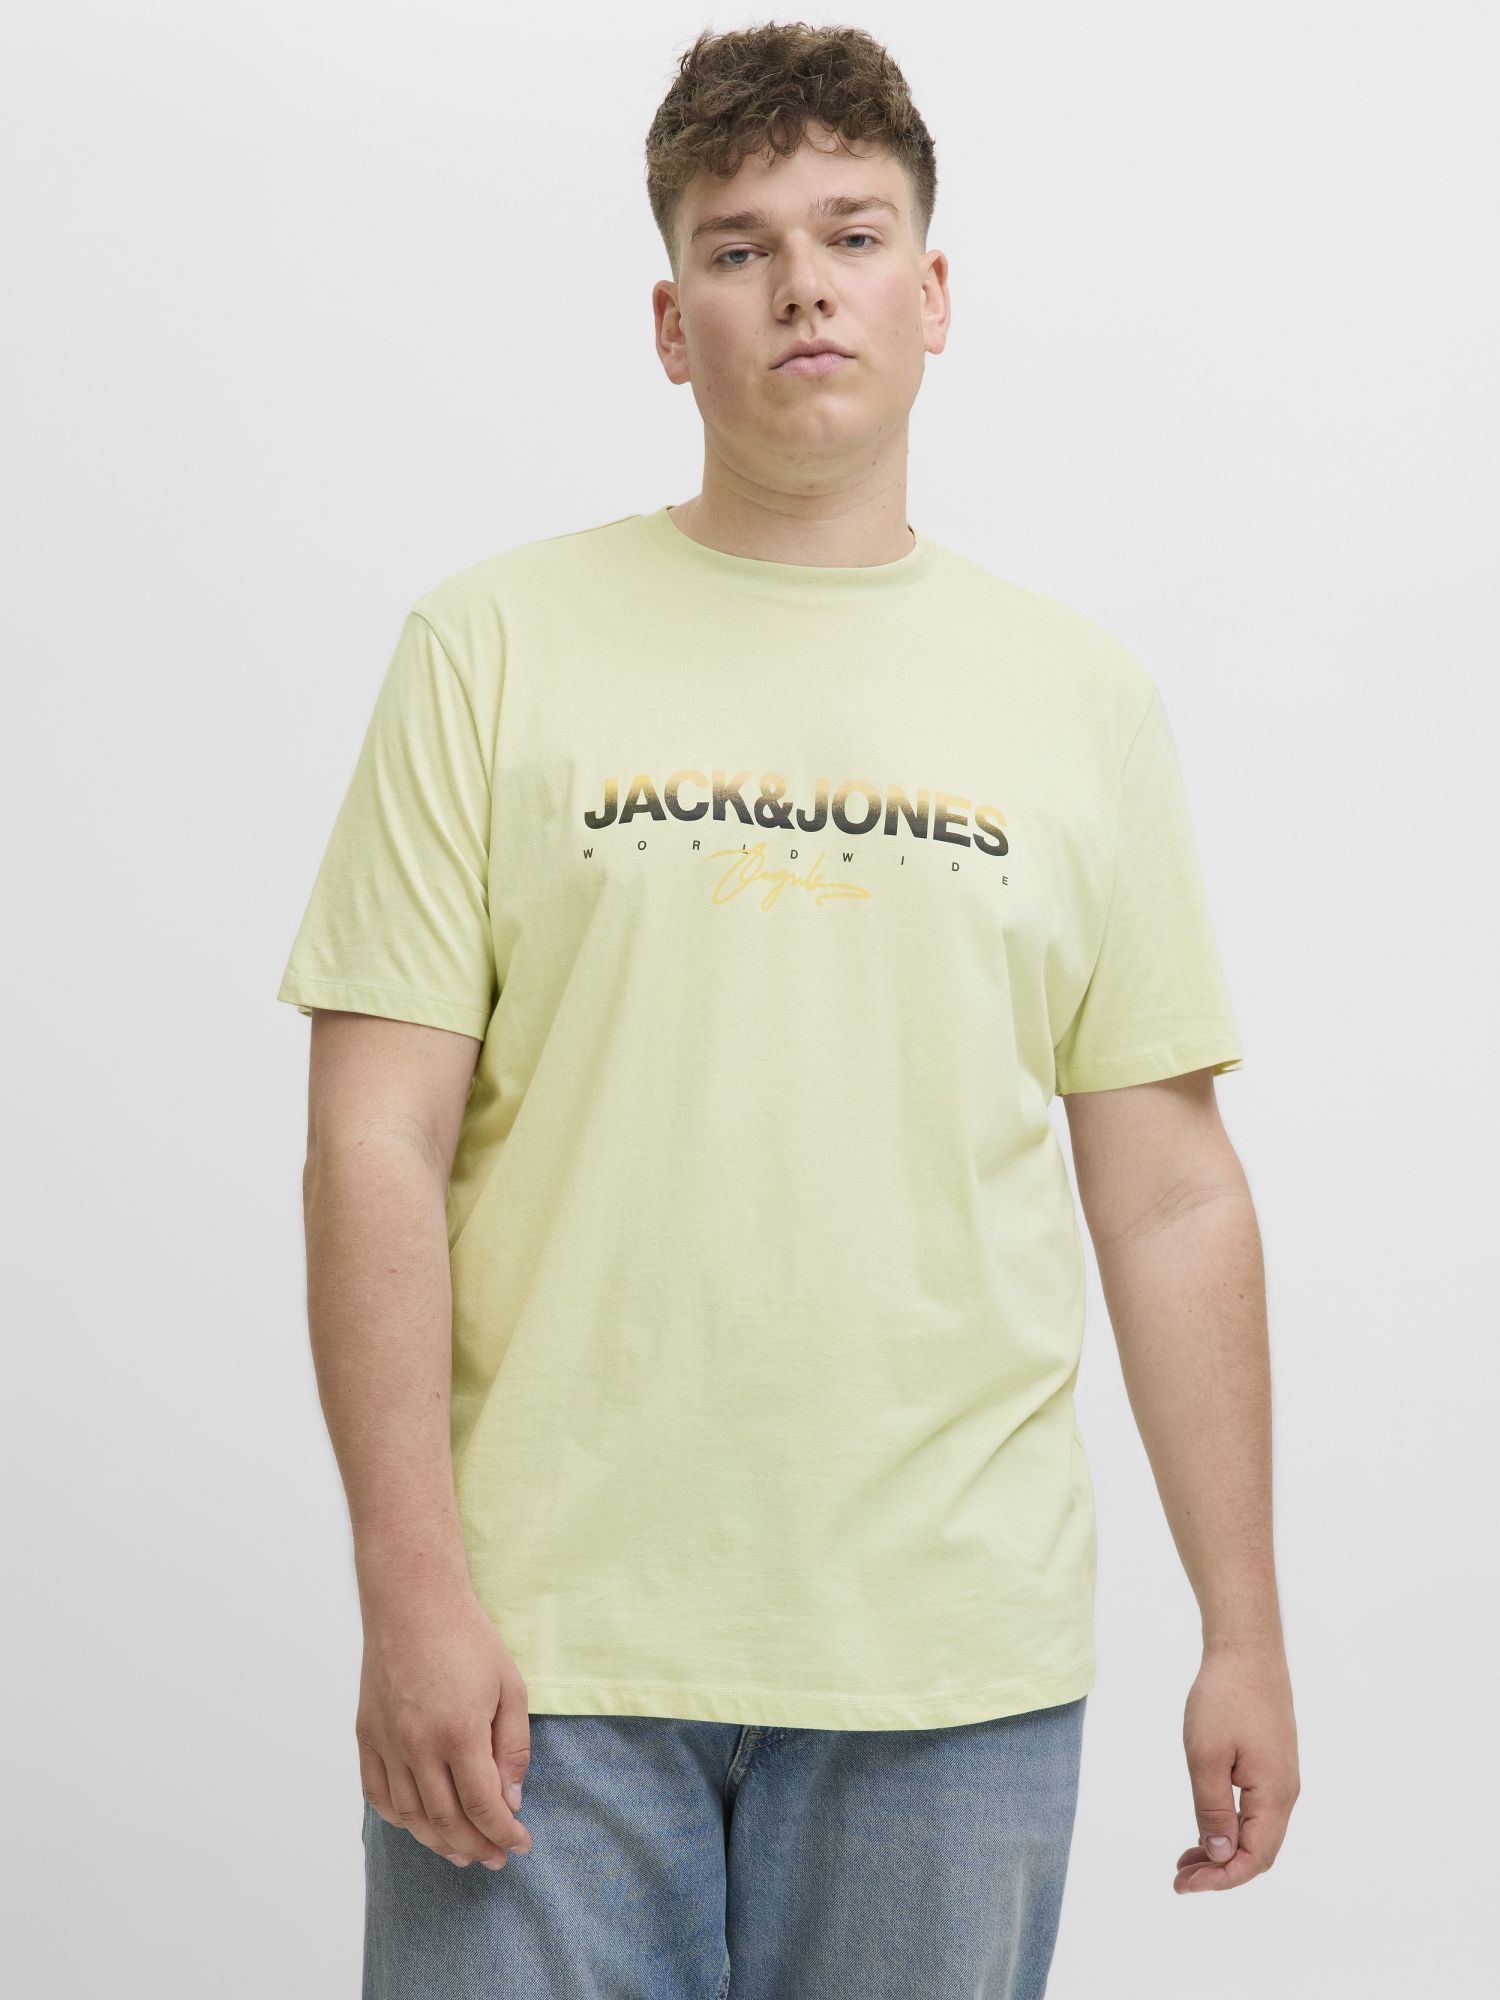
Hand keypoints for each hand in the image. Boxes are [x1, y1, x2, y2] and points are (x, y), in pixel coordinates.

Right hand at [356, 1579, 533, 1869]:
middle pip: (446, 1820)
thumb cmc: (468, 1639)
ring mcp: (387, 1743)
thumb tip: (510, 1800)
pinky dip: (399, 1818)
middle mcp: (418, 1746)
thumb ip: (513, 1748)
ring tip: (461, 1851)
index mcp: (459, 1733)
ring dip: (438, 1841)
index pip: (483, 1806)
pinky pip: (378, 1794)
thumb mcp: (510, 1686)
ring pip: (410, 1816)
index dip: (504, 1834)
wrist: (413, 1602)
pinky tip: (419, 1824)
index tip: (520, 1844)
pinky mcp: (366, 1735)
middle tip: (496, 1857)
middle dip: (476, 1846)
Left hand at [1175, 1641, 1299, 1892]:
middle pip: (1258, 1851)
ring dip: (1223, 1849)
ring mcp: (1279, 1778)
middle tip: (1180, 1877)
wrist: (1247, 1649)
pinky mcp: (1270, 1764)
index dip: (1221, 1879)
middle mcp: (1284, 1793)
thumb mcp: (1207, 1756)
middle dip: (1220, 1870)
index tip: (1185, 1885)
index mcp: (1275, 1795)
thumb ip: (1213, 1809)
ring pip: (1255, 1832)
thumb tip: (1220, 1856)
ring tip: (1186, 1859)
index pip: (1255, 1858)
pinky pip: (1254, 1810)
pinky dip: (1229, 1826)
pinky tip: (1205, 1825)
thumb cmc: (1226, 1697)